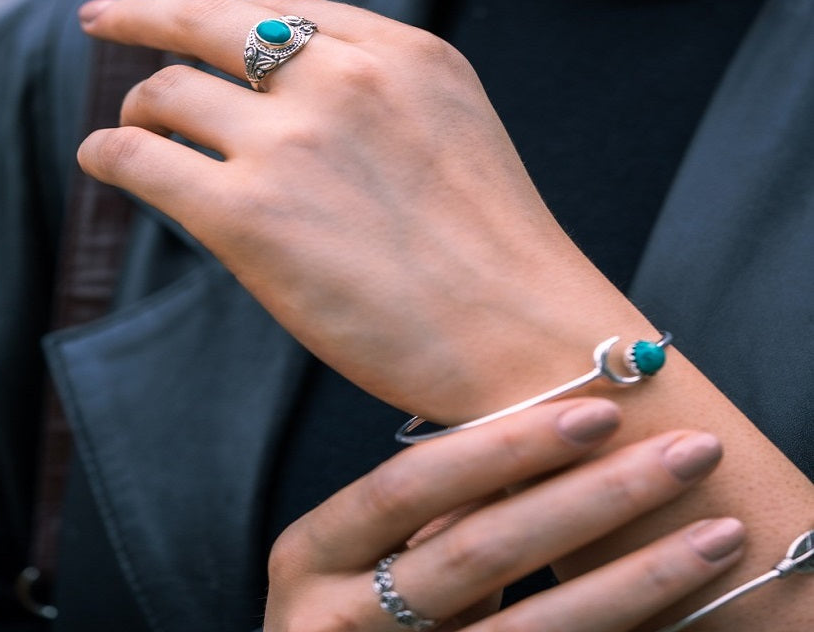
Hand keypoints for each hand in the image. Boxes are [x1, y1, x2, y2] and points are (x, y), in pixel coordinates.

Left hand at [78, 0, 640, 417]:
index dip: (225, 14)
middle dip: (145, 13)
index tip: (184, 19)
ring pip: (169, 90)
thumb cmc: (495, 253)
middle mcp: (345, 79)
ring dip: (139, 107)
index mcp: (403, 53)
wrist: (524, 341)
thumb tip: (280, 85)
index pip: (285, 10)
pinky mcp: (248, 217)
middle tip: (102, 19)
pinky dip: (109, 151)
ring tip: (135, 130)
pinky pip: (140, 157)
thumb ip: (379, 91)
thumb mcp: (453, 129)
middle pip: (211, 19)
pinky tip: (104, 159)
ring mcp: (295, 143)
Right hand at [263, 398, 741, 631]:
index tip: (597, 411)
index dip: (500, 448)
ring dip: (632, 579)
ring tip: (711, 534)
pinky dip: (617, 631)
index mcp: (310, 556)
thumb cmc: (357, 607)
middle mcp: (333, 623)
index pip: (407, 488)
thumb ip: (433, 506)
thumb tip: (540, 429)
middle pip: (477, 554)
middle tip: (680, 454)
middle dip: (589, 499)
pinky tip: (674, 603)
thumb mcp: (367, 551)